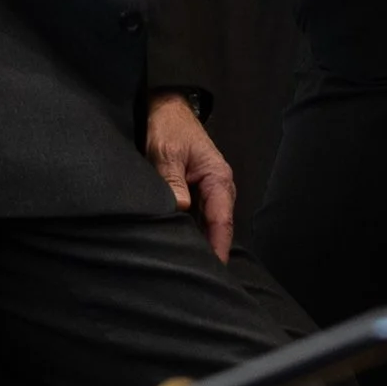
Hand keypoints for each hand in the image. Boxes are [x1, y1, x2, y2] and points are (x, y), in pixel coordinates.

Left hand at [146, 93, 236, 261]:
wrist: (164, 107)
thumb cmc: (169, 127)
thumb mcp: (166, 153)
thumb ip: (172, 182)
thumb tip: (180, 208)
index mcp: (217, 177)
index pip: (222, 220)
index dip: (218, 247)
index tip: (215, 270)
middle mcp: (217, 186)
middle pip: (217, 227)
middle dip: (211, 251)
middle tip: (198, 278)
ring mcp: (206, 190)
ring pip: (207, 224)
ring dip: (200, 242)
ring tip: (189, 268)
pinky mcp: (194, 191)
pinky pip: (197, 217)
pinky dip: (191, 231)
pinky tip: (180, 245)